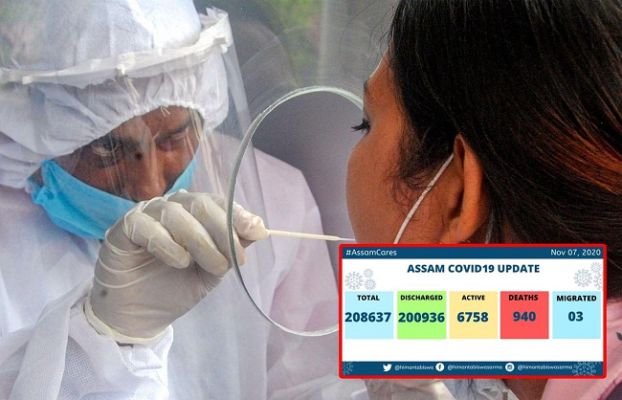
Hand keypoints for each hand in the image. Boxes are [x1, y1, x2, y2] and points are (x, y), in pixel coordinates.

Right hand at [85, 190, 267, 343]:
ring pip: (176, 215)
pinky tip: (179, 262)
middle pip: (200, 204)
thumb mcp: (212, 270)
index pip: (218, 203)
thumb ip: (232, 248)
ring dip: (200, 242)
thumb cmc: (175, 287)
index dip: (238, 215)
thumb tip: (260, 229)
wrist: (140, 315)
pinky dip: (167, 244)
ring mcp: (146, 215)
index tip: (256, 232)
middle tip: (233, 259)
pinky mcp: (124, 228)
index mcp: (193, 212)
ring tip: (211, 267)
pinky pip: (147, 227)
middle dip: (222, 231)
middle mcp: (171, 207)